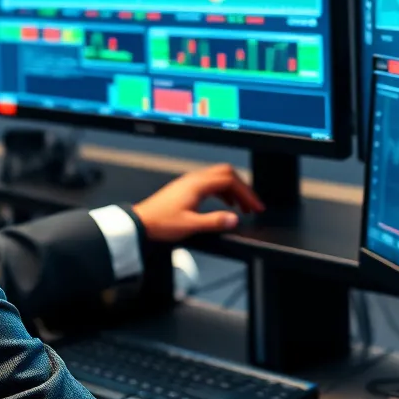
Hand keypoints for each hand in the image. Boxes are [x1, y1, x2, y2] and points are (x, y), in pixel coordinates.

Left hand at [131, 163, 263, 242]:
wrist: (142, 222)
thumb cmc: (162, 222)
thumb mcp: (191, 225)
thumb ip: (214, 221)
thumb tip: (234, 219)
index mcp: (197, 184)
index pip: (230, 180)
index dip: (246, 192)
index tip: (256, 206)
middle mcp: (194, 179)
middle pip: (226, 173)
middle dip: (242, 187)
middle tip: (252, 204)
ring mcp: (190, 182)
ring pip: (219, 177)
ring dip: (233, 190)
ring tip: (243, 207)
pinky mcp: (187, 188)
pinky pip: (211, 183)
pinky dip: (223, 191)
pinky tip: (227, 204)